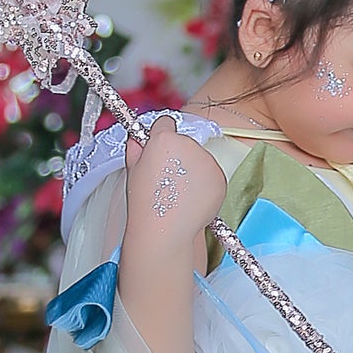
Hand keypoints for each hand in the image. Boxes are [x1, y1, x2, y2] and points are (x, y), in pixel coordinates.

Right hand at [123, 115, 224, 261]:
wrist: (165, 230)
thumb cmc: (145, 203)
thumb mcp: (132, 171)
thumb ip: (135, 148)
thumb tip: (136, 138)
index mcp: (164, 139)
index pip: (166, 123)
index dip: (160, 137)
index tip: (159, 151)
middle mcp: (188, 145)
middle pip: (184, 142)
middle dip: (178, 155)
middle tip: (167, 180)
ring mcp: (207, 161)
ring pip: (199, 158)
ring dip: (192, 170)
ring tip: (178, 193)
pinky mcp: (220, 177)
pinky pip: (212, 174)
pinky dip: (205, 184)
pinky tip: (191, 199)